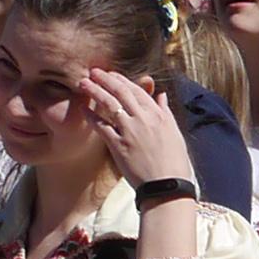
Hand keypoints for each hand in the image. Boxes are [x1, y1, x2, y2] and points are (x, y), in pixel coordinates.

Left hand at [83, 67, 197, 192]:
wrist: (167, 186)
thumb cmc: (174, 163)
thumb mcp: (174, 134)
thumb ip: (165, 112)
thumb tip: (161, 96)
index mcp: (158, 115)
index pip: (137, 90)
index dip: (122, 80)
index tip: (111, 74)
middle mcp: (144, 120)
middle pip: (121, 92)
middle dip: (106, 79)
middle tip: (93, 71)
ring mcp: (130, 132)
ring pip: (110, 105)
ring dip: (95, 91)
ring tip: (83, 83)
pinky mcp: (119, 146)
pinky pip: (101, 127)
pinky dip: (91, 116)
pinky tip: (83, 109)